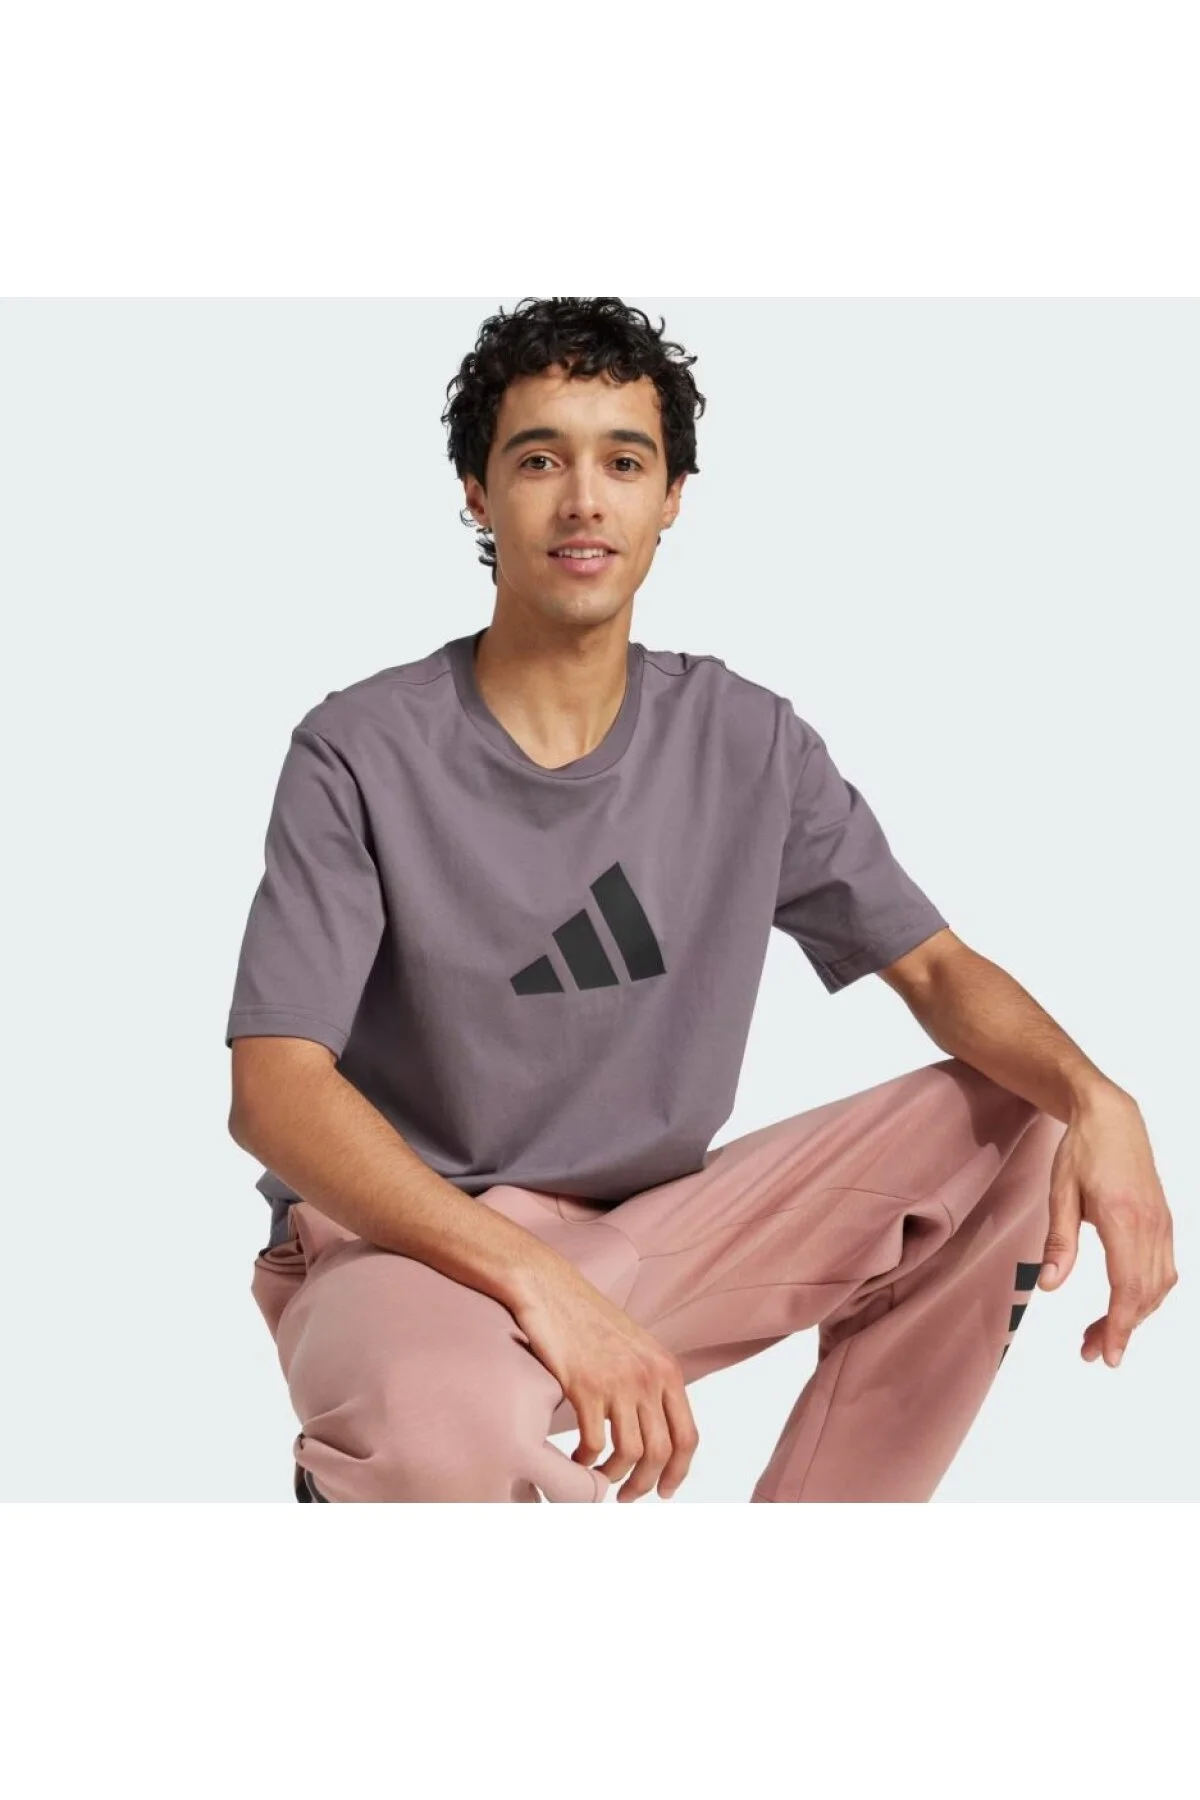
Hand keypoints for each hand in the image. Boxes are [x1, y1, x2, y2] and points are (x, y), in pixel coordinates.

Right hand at [513, 1258, 697, 1500]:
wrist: (550, 1290)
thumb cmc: (587, 1319)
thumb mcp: (635, 1347)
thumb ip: (650, 1382)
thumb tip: (653, 1427)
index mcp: (667, 1369)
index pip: (688, 1436)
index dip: (679, 1471)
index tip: (665, 1490)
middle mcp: (649, 1377)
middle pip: (662, 1452)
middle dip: (646, 1484)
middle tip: (628, 1496)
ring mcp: (619, 1382)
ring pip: (631, 1454)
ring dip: (617, 1478)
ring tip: (601, 1481)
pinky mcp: (586, 1387)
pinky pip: (594, 1444)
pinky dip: (586, 1462)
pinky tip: (577, 1460)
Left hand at [1038, 1087, 1177, 1366]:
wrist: (1112, 1117)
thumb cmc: (1082, 1151)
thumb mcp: (1060, 1193)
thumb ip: (1059, 1242)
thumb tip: (1049, 1286)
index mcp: (1123, 1219)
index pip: (1128, 1287)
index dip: (1119, 1326)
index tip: (1107, 1354)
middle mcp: (1151, 1226)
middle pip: (1144, 1295)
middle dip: (1120, 1329)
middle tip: (1090, 1351)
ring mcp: (1163, 1225)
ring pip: (1158, 1287)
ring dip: (1134, 1315)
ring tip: (1100, 1332)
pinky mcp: (1165, 1223)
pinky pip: (1164, 1270)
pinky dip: (1147, 1294)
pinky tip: (1126, 1303)